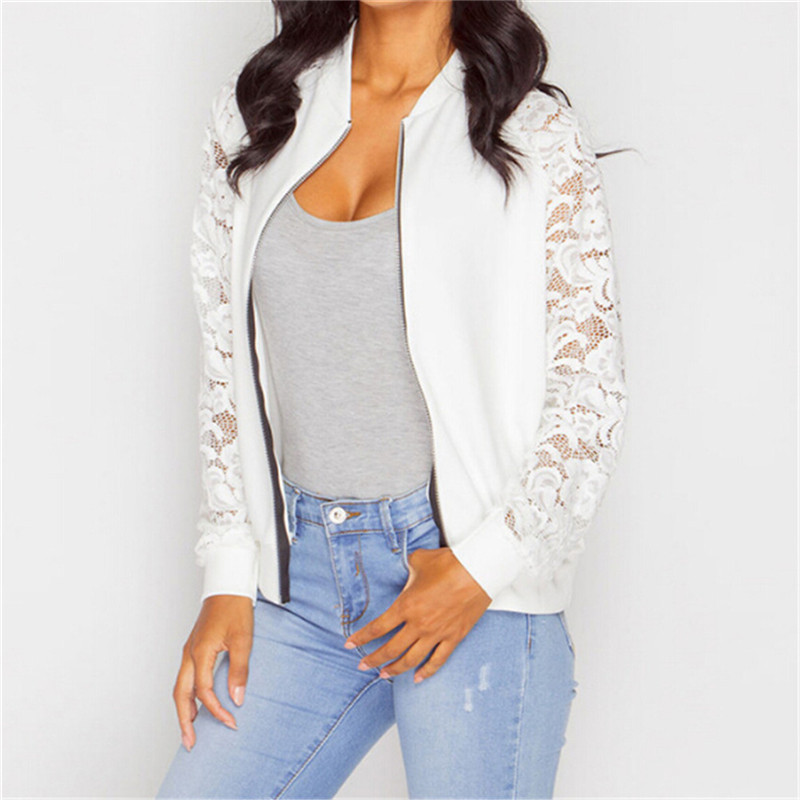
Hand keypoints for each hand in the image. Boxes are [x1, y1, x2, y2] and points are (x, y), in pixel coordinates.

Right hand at [172, 595, 253, 750]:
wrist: (228, 586)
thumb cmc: (235, 608)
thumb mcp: (243, 639)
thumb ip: (239, 669)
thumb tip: (237, 698)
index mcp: (200, 652)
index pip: (204, 692)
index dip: (216, 711)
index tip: (231, 722)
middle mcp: (189, 654)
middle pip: (180, 695)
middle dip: (184, 721)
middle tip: (190, 744)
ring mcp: (188, 650)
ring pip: (180, 687)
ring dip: (183, 710)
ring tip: (190, 730)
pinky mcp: (193, 648)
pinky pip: (184, 678)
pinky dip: (187, 695)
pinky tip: (195, 704)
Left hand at [344, 547, 491, 682]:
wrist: (479, 570)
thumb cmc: (449, 563)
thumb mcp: (419, 560)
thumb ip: (408, 569)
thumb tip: (407, 570)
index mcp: (406, 605)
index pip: (378, 627)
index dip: (361, 638)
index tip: (350, 645)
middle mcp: (419, 624)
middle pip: (391, 649)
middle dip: (374, 659)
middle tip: (362, 666)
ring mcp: (437, 633)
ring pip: (411, 660)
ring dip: (395, 669)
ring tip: (384, 675)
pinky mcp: (454, 637)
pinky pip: (438, 660)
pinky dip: (427, 672)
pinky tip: (418, 678)